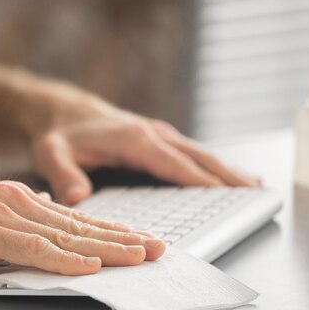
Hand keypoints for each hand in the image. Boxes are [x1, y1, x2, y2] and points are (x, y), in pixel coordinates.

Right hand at [0, 165, 164, 273]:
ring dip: (107, 248)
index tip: (138, 239)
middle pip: (80, 226)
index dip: (110, 231)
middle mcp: (19, 203)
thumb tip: (33, 242)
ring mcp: (4, 216)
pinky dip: (65, 259)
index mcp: (19, 200)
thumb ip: (9, 227)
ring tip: (140, 256)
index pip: (75, 219)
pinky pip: (33, 249)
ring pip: (66, 237)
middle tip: (157, 248)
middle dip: (123, 239)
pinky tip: (90, 266)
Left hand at [27, 83, 260, 204]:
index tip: (227, 194)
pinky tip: (229, 176)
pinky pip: (192, 154)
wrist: (63, 111)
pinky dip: (213, 166)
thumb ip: (63, 175)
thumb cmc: (60, 135)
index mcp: (133, 138)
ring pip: (200, 153)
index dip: (200, 180)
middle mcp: (152, 133)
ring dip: (227, 169)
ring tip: (255, 186)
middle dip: (228, 174)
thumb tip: (78, 198)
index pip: (173, 163)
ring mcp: (158, 135)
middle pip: (198, 156)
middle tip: (257, 192)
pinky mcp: (158, 139)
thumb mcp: (52, 154)